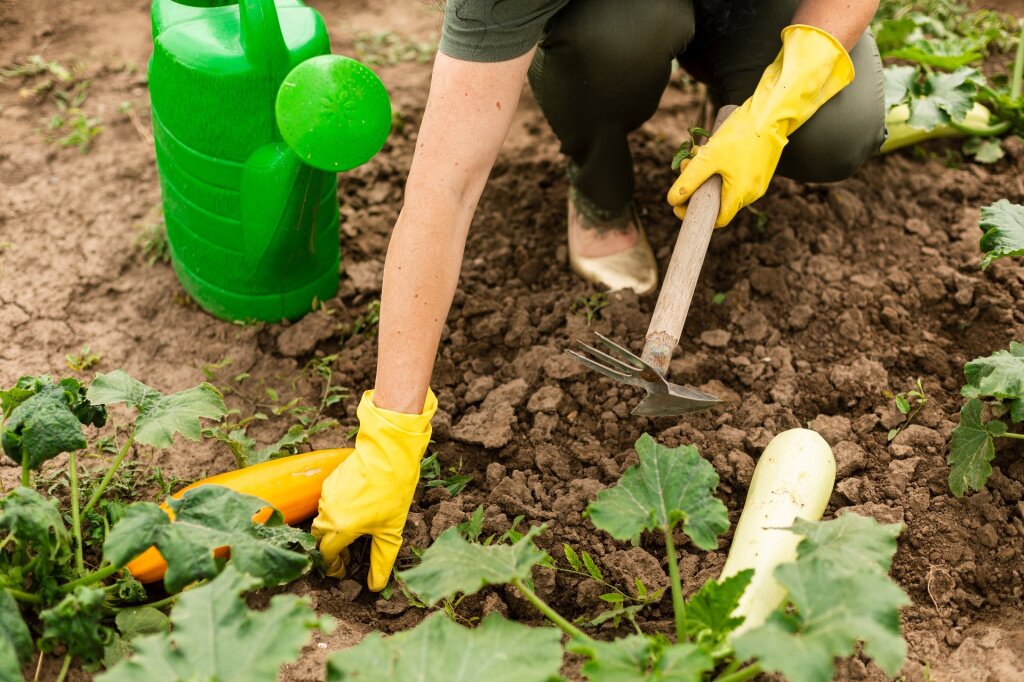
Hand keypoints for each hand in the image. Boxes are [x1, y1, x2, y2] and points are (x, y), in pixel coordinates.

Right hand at [311, 388, 436, 590]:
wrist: (389, 456)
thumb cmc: (393, 494)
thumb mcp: (391, 532)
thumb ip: (381, 562)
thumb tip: (376, 587)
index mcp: (341, 528)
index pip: (326, 554)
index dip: (332, 566)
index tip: (342, 571)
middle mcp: (328, 513)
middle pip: (319, 538)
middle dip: (330, 550)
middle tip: (347, 557)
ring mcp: (327, 495)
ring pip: (322, 519)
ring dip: (333, 530)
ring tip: (353, 534)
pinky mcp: (330, 482)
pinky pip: (328, 503)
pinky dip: (336, 513)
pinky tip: (354, 511)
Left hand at [667, 25, 854, 227]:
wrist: (772, 113)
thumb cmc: (741, 135)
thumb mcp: (708, 158)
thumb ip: (689, 181)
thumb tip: (672, 201)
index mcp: (741, 195)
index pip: (717, 220)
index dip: (695, 214)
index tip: (678, 204)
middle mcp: (752, 193)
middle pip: (718, 200)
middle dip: (697, 185)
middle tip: (686, 164)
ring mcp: (758, 181)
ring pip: (725, 186)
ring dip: (706, 172)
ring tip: (697, 152)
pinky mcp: (760, 169)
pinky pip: (735, 176)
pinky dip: (720, 167)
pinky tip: (712, 149)